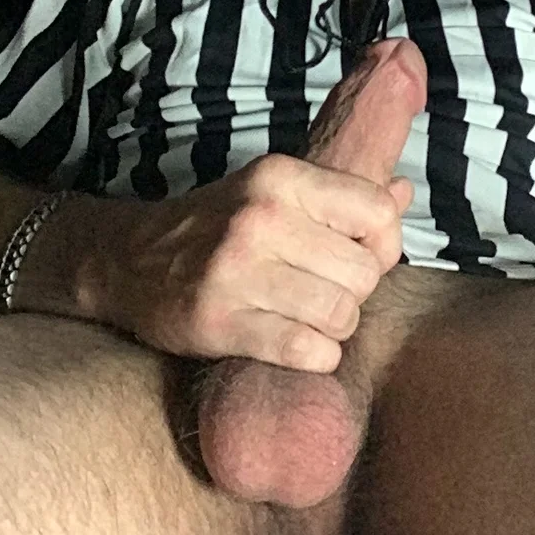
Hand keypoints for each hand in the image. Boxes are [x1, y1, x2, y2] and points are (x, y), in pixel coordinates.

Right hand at [102, 154, 412, 370]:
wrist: (128, 259)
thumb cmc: (218, 225)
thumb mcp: (274, 191)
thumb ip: (341, 195)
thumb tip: (406, 192)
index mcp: (282, 178)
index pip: (378, 213)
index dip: (384, 245)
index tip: (361, 257)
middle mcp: (261, 217)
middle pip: (363, 272)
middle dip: (355, 293)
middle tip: (326, 293)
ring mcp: (237, 270)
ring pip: (341, 314)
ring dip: (335, 328)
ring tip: (309, 320)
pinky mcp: (219, 321)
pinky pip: (305, 350)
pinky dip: (314, 356)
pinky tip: (297, 345)